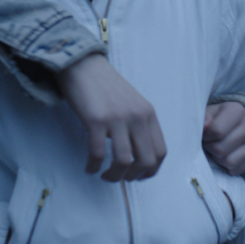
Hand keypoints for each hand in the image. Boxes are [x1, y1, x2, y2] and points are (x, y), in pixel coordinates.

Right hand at [56, 54, 166, 181]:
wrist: (83, 65)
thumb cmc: (105, 86)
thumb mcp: (132, 103)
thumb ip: (139, 125)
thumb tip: (138, 156)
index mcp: (148, 114)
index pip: (161, 152)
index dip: (151, 170)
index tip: (138, 176)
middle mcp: (137, 116)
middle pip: (146, 161)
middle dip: (133, 177)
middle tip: (120, 178)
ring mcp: (117, 118)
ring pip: (124, 161)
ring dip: (114, 176)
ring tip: (104, 175)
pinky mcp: (96, 120)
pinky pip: (98, 153)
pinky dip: (93, 166)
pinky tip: (89, 167)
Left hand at [203, 101, 244, 175]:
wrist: (238, 123)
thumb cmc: (218, 118)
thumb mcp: (209, 113)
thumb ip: (204, 118)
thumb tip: (205, 126)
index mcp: (238, 110)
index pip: (216, 132)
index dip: (205, 137)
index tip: (204, 135)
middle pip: (221, 149)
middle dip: (210, 148)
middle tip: (209, 143)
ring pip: (229, 162)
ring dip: (218, 159)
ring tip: (216, 150)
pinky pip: (237, 170)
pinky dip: (227, 167)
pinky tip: (226, 156)